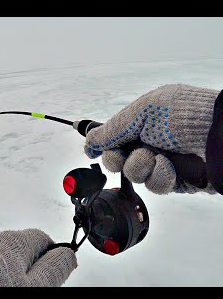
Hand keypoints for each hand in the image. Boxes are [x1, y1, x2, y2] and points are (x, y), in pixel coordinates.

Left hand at [0, 229, 76, 286]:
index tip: (57, 271)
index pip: (43, 238)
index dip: (54, 256)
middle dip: (33, 267)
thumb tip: (69, 254)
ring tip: (13, 288)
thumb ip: (54, 268)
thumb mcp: (36, 285)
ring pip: (6, 260)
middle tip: (35, 286)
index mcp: (15, 240)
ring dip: (14, 273)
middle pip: (24, 249)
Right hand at [84, 84, 221, 194]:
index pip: (112, 137)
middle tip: (125, 154)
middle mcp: (149, 142)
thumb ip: (112, 129)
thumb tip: (89, 140)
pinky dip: (159, 176)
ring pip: (133, 175)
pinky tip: (170, 167)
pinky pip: (154, 185)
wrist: (217, 135)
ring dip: (140, 166)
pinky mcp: (175, 180)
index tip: (93, 150)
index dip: (102, 145)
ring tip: (157, 157)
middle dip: (117, 158)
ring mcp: (161, 162)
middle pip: (116, 160)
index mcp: (141, 123)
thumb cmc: (183, 115)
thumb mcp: (141, 112)